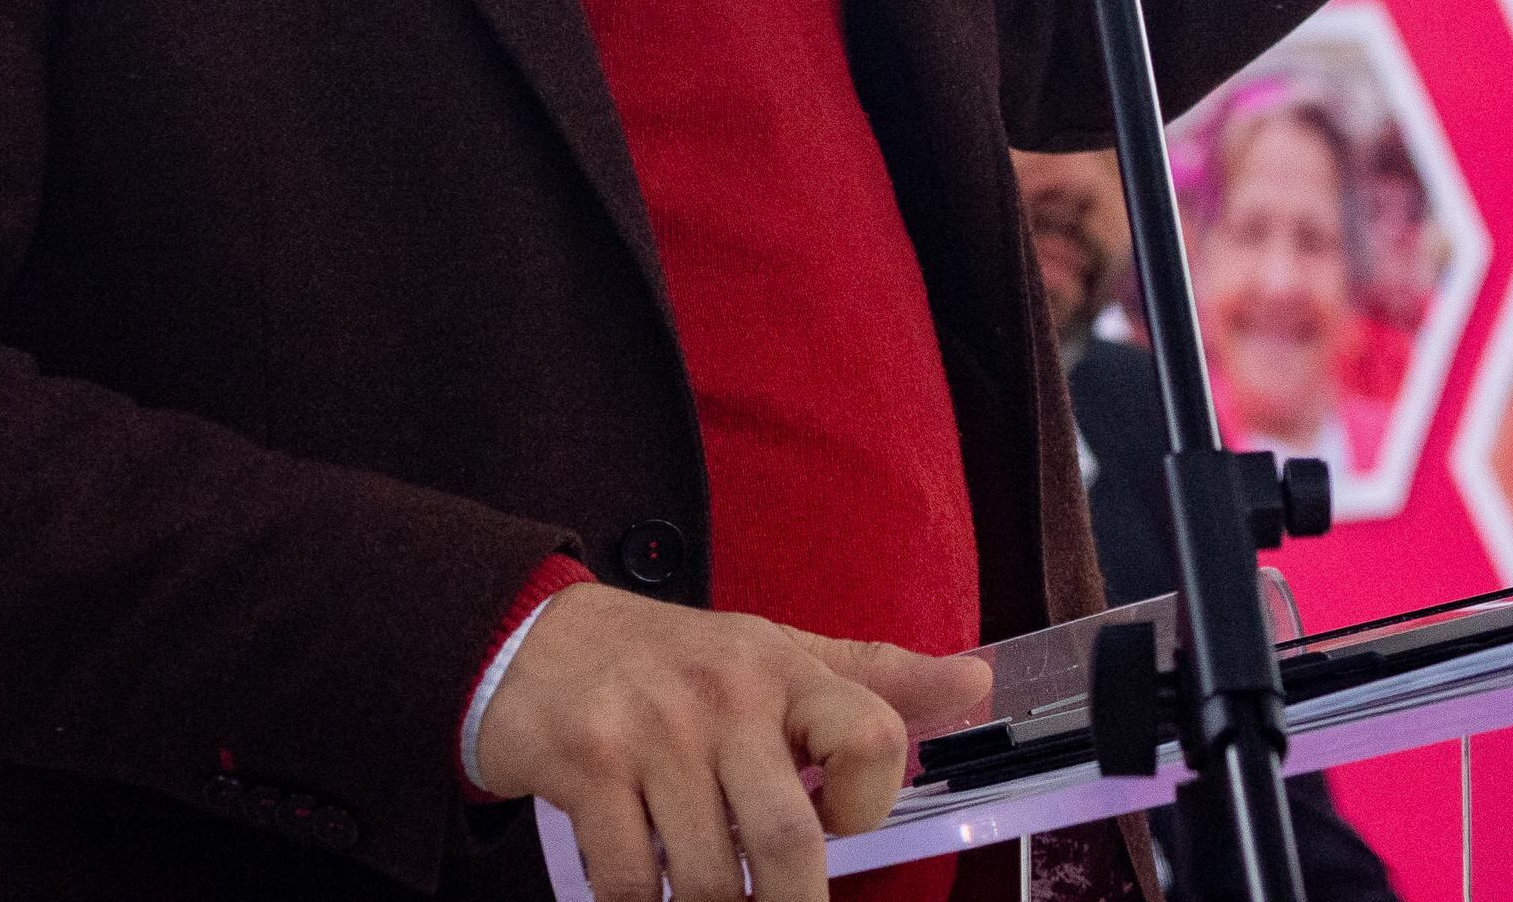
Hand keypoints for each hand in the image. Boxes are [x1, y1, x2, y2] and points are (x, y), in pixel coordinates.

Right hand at [474, 583, 992, 901]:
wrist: (534, 637)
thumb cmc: (675, 661)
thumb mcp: (777, 653)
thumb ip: (874, 679)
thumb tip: (978, 681)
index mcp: (783, 666)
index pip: (872, 740)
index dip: (868, 807)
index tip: (837, 827)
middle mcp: (724, 692)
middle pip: (790, 840)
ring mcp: (652, 730)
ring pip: (710, 878)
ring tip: (709, 898)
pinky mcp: (585, 764)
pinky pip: (630, 883)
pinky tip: (644, 896)